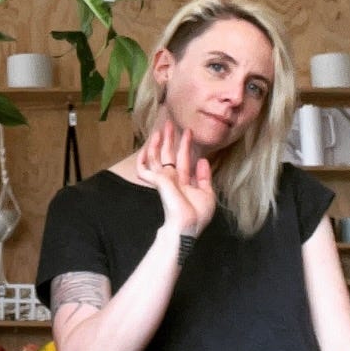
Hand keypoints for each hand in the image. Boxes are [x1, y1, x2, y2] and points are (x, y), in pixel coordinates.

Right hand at [135, 119, 215, 236]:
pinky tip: (145, 148)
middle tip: (170, 124)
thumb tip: (202, 160)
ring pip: (156, 158)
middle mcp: (171, 179)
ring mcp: (163, 180)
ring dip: (158, 143)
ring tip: (161, 129)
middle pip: (168, 155)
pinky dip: (142, 159)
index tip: (189, 132)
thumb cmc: (197, 215)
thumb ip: (204, 177)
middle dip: (170, 139)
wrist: (186, 226)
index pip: (182, 160)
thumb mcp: (207, 193)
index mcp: (183, 182)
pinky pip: (143, 169)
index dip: (185, 145)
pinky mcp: (157, 181)